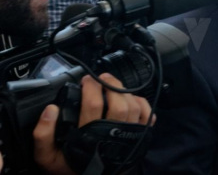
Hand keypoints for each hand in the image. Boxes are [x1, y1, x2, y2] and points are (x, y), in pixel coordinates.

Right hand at [33, 74, 153, 174]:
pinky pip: (147, 116)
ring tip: (114, 85)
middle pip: (118, 103)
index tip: (86, 80)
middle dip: (111, 85)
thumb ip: (43, 134)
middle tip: (101, 78)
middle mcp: (111, 135)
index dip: (91, 87)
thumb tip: (50, 110)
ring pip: (133, 108)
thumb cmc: (70, 166)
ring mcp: (128, 136)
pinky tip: (131, 98)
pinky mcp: (138, 138)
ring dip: (125, 92)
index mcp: (89, 137)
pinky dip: (142, 103)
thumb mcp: (46, 156)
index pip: (93, 105)